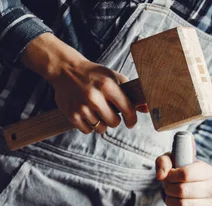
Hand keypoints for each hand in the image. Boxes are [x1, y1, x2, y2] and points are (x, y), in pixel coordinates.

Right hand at [21, 33, 139, 133]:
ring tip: (97, 112)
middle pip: (114, 123)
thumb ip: (130, 93)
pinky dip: (90, 126)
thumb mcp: (113, 78)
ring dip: (101, 123)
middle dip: (114, 120)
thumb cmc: (94, 75)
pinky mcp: (71, 114)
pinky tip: (88, 116)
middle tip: (110, 113)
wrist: (65, 69)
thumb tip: (146, 109)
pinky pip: (87, 131)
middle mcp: (94, 96)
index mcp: (107, 85)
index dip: (132, 119)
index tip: (131, 123)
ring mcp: (82, 106)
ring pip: (101, 128)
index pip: (127, 110)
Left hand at [156, 155, 211, 205]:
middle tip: (168, 188)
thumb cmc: (180, 173)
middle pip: (182, 190)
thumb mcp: (171, 161)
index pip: (186, 174)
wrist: (190, 186)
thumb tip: (161, 176)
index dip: (171, 176)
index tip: (168, 176)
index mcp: (208, 171)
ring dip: (170, 202)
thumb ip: (163, 162)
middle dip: (169, 190)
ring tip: (170, 198)